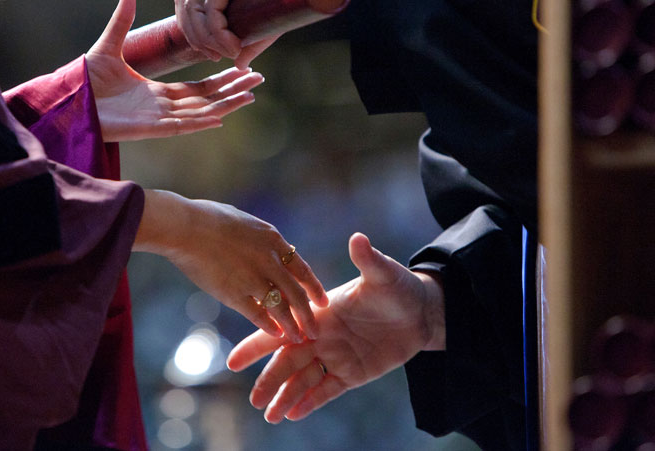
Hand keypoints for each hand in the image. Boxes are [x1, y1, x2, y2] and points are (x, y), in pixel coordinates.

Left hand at [87, 0, 263, 141]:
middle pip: (206, 100)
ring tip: (250, 96)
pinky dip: (200, 122)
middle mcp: (161, 108)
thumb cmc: (85, 80)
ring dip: (225, 105)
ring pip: (199, 113)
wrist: (68, 100)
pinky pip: (180, 126)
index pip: (197, 87)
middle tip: (258, 79)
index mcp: (156, 92)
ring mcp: (157, 120)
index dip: (220, 78)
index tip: (241, 67)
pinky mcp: (148, 129)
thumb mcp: (108, 46)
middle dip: (232, 90)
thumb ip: (122, 21)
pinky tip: (220, 116)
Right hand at [134, 190, 328, 342]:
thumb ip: (259, 239)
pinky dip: (269, 326)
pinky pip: (258, 314)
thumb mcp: (244, 222)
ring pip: (282, 308)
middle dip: (309, 314)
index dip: (313, 287)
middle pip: (297, 293)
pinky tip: (275, 334)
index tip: (322, 300)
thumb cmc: (207, 219)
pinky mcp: (235, 293)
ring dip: (292, 325)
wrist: (185, 227)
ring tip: (299, 338)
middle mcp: (269, 260)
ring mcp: (254, 278)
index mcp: (273, 240)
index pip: (301, 268)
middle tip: (316, 329)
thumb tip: (265, 245)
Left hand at [173, 0, 316, 66]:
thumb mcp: (267, 25)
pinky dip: (217, 29)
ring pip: (193, 2)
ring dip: (205, 34)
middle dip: (193, 33)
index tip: (210, 53)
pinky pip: (212, 2)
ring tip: (226, 53)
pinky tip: (232, 45)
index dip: (191, 28)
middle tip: (213, 56)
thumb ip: (250, 42)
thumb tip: (239, 65)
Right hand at [226, 233, 444, 422]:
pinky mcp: (352, 374)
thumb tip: (358, 238)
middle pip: (288, 361)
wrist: (420, 311)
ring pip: (304, 380)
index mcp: (320, 313)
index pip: (282, 328)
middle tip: (252, 399)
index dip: (257, 344)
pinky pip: (327, 391)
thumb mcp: (382, 274)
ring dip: (286, 396)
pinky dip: (310, 402)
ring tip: (269, 416)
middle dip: (269, 379)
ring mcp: (335, 357)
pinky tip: (293, 415)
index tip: (234, 361)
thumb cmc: (398, 287)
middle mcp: (321, 337)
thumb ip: (367, 260)